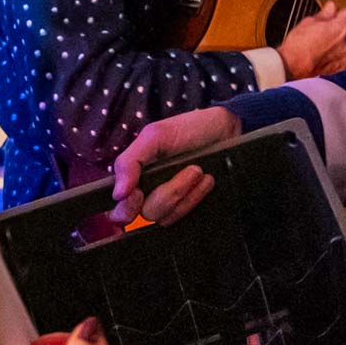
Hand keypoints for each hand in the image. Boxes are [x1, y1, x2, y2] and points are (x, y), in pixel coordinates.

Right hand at [109, 106, 239, 223]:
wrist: (228, 129)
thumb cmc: (191, 128)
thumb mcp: (156, 135)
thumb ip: (130, 162)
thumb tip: (117, 195)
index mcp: (136, 176)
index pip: (120, 208)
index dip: (125, 209)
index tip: (137, 195)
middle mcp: (151, 192)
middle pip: (147, 213)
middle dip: (169, 193)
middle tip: (191, 170)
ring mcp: (173, 202)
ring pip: (168, 216)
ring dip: (187, 192)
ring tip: (200, 170)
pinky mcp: (191, 207)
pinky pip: (187, 216)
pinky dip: (198, 197)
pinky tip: (208, 179)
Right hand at [277, 0, 345, 79]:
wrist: (290, 66)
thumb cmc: (297, 45)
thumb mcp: (309, 22)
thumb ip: (325, 14)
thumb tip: (331, 7)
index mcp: (341, 27)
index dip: (343, 12)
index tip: (337, 13)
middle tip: (340, 24)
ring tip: (336, 37)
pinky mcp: (342, 65)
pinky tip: (334, 49)